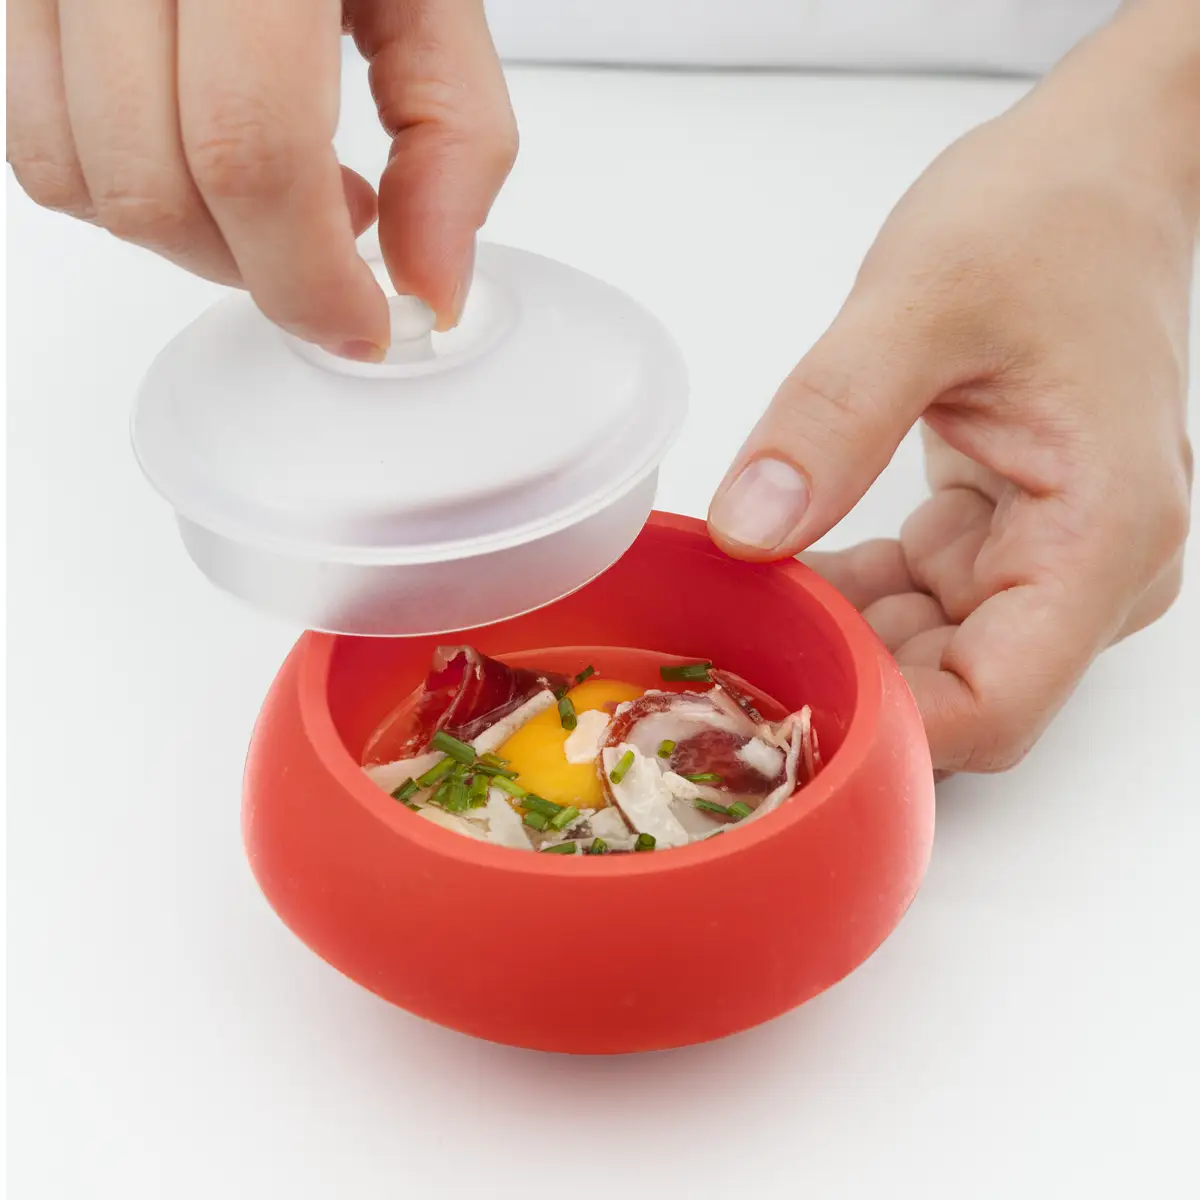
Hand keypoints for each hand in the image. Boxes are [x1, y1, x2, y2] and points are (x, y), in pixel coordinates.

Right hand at [6, 0, 514, 357]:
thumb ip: (455, 140)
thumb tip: (432, 284)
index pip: (252, 147)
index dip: (310, 274)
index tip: (365, 324)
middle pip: (156, 184)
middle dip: (259, 272)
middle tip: (336, 259)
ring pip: (81, 180)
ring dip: (196, 243)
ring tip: (287, 196)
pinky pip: (40, 144)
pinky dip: (132, 193)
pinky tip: (211, 163)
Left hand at [708, 3, 1197, 772]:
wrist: (1094, 178)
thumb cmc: (1048, 221)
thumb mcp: (924, 299)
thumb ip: (834, 418)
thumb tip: (750, 532)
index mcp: (1099, 537)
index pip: (991, 709)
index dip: (881, 730)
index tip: (768, 706)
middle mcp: (1086, 573)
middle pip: (953, 697)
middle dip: (840, 687)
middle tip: (723, 656)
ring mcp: (1045, 561)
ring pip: (926, 658)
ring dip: (835, 641)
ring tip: (738, 605)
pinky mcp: (1004, 541)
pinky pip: (914, 605)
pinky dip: (847, 597)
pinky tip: (781, 565)